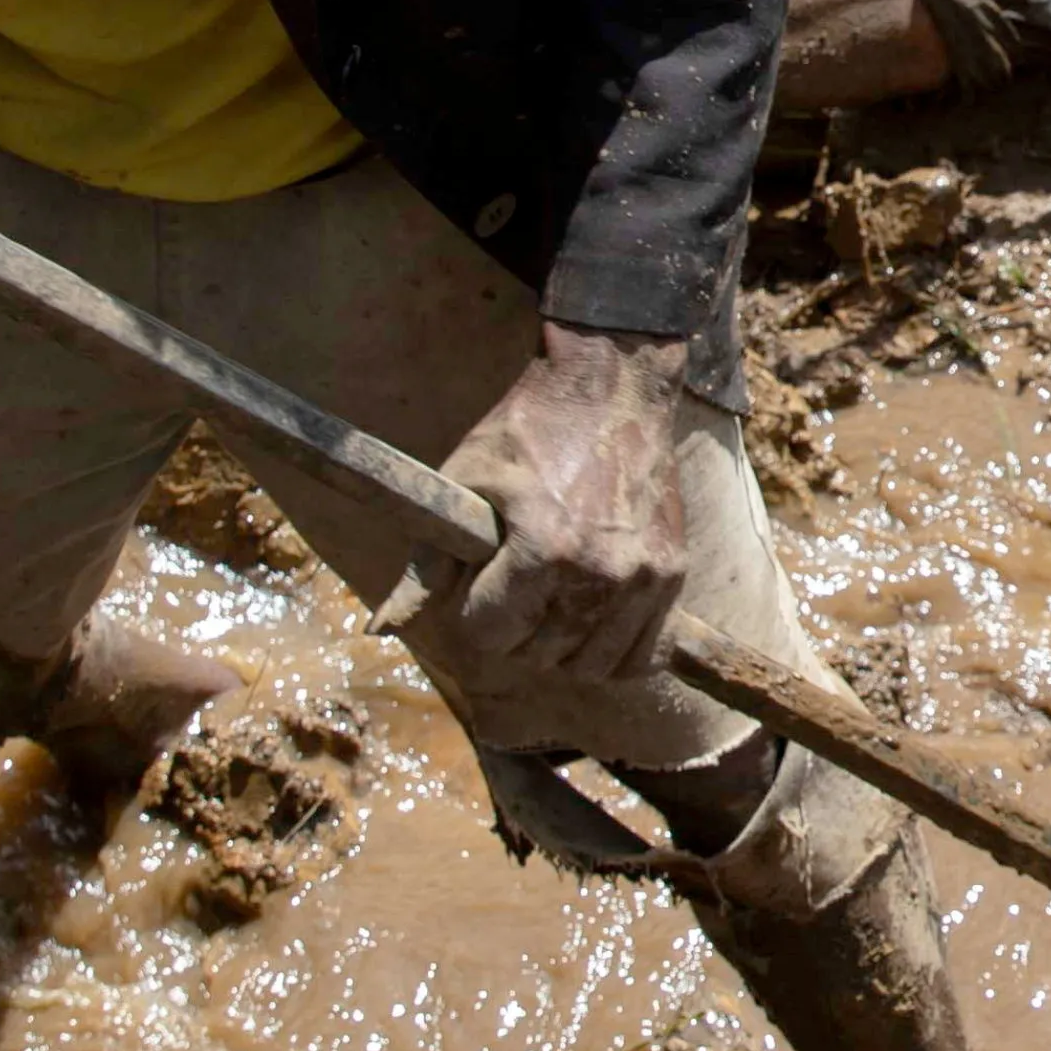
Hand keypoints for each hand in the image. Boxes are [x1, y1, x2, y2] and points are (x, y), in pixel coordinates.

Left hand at [423, 327, 699, 716]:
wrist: (613, 384)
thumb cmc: (527, 429)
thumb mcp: (465, 483)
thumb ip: (426, 564)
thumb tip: (379, 629)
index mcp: (543, 547)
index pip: (491, 634)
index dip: (473, 612)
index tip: (477, 583)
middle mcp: (599, 572)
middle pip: (538, 654)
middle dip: (513, 631)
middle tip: (512, 589)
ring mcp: (642, 576)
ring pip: (591, 666)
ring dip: (561, 650)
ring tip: (549, 609)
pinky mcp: (671, 573)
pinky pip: (642, 654)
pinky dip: (613, 656)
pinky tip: (592, 629)